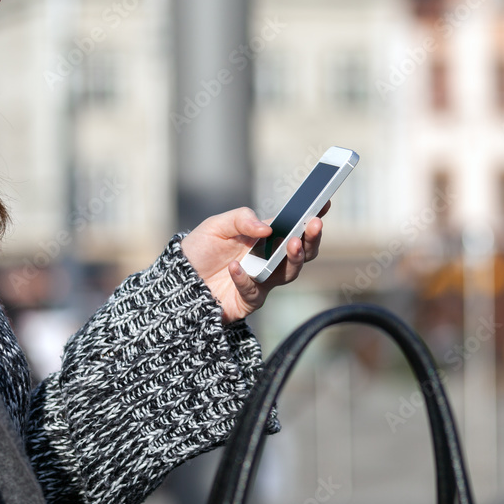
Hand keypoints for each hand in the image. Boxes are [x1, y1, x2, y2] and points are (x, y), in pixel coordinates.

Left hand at [180, 203, 327, 322]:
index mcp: (265, 237)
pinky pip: (254, 291)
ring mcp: (263, 281)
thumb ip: (241, 219)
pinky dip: (245, 278)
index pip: (294, 226)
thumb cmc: (200, 249)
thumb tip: (268, 227)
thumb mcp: (216, 225)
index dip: (311, 215)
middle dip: (311, 239)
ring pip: (290, 273)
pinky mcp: (249, 301)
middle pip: (302, 252)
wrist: (179, 281)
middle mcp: (269, 259)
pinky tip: (235, 267)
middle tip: (313, 225)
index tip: (324, 202)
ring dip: (293, 258)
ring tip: (291, 242)